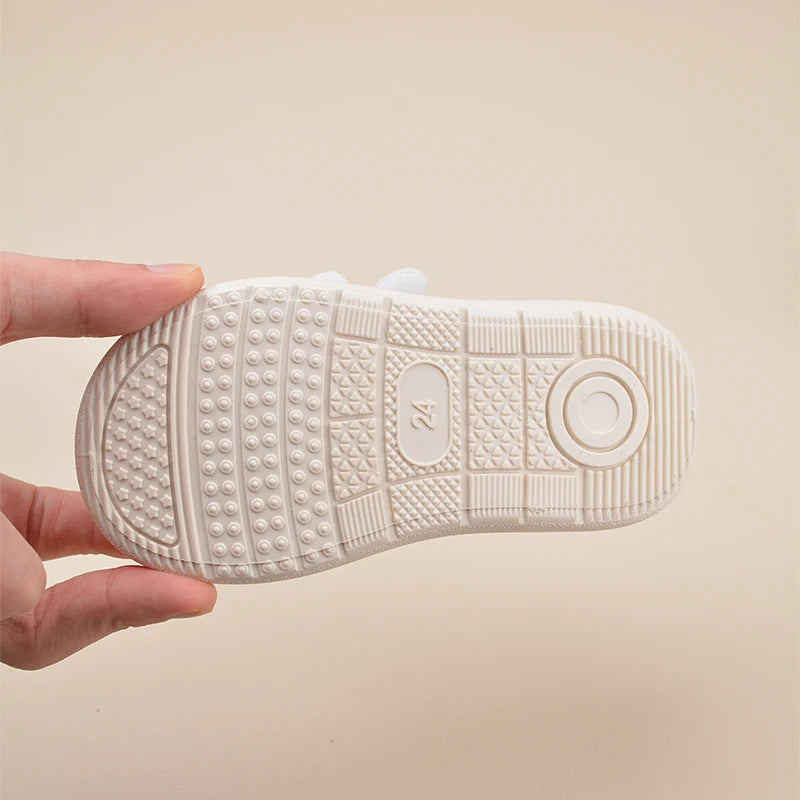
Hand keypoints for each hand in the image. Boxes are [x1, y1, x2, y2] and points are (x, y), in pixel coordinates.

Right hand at [0, 252, 216, 668]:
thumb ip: (71, 295)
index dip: (115, 609)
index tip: (190, 595)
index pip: (24, 612)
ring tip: (170, 549)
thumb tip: (178, 282)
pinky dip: (61, 543)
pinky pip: (4, 552)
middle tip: (191, 583)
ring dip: (92, 581)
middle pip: (22, 626)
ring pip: (11, 602)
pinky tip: (110, 515)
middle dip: (111, 607)